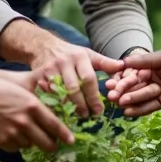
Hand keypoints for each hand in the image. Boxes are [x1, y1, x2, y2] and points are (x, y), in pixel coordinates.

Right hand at [0, 20, 123, 117]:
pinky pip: (46, 94)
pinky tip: (61, 111)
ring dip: (68, 107)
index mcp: (79, 56)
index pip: (88, 78)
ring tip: (76, 115)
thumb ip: (104, 62)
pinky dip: (54, 104)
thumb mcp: (87, 54)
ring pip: (59, 93)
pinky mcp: (37, 76)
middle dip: (82, 104)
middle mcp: (64, 62)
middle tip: (88, 115)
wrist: (43, 45)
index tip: (99, 110)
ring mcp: (49, 69)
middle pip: (74, 88)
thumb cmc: (69, 53)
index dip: (94, 96)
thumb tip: (123, 66)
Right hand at [0, 76, 74, 152]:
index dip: (65, 135)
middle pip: (47, 143)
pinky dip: (17, 143)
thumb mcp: (20, 88)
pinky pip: (16, 148)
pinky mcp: (2, 142)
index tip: (71, 141)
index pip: (55, 125)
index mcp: (32, 106)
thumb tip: (52, 108)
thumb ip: (36, 100)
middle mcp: (25, 121)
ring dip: (32, 141)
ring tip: (25, 131)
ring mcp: (13, 133)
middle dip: (52, 146)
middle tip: (53, 145)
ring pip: (31, 145)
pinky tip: (12, 132)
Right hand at [103, 50, 160, 116]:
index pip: (129, 76)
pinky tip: (129, 112)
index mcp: (145, 68)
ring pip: (140, 97)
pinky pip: (149, 107)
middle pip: (132, 88)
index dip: (120, 80)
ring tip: (120, 104)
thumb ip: (144, 61)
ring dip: (130, 101)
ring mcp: (154, 92)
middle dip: (122, 92)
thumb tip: (124, 62)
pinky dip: (139, 110)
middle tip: (111, 96)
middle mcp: (148, 80)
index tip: (110, 84)